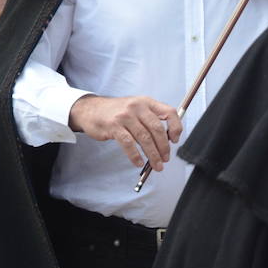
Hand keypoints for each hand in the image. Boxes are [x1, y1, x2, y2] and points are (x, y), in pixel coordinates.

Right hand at [68, 94, 182, 169]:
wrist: (91, 109)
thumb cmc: (117, 111)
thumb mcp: (137, 108)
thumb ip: (151, 119)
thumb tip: (167, 139)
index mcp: (147, 102)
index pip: (169, 112)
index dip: (176, 127)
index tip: (175, 140)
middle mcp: (138, 107)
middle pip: (157, 129)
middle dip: (164, 147)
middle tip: (166, 158)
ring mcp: (125, 116)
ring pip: (144, 138)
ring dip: (153, 155)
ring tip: (156, 164)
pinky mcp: (113, 127)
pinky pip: (128, 144)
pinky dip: (135, 156)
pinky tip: (139, 163)